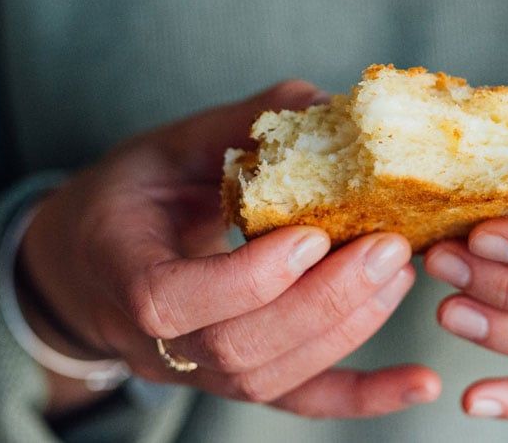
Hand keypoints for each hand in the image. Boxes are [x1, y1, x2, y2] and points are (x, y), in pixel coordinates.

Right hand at [20, 80, 439, 416]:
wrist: (89, 262)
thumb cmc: (131, 197)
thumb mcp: (166, 148)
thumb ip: (239, 125)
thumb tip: (327, 105)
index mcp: (121, 269)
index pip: (172, 300)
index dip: (247, 278)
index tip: (311, 234)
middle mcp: (154, 341)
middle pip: (238, 348)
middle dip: (323, 301)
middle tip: (387, 247)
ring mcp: (196, 370)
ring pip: (272, 378)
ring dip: (348, 329)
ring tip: (400, 273)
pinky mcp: (236, 378)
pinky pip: (298, 401)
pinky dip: (363, 396)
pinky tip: (418, 384)